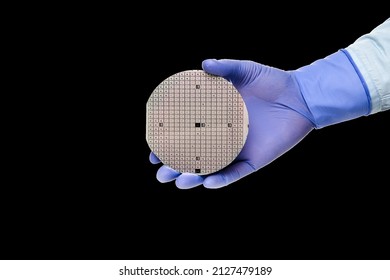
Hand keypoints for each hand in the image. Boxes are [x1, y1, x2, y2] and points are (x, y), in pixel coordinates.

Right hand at [149, 59, 314, 188]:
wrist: (301, 95)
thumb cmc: (273, 82)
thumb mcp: (246, 71)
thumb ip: (225, 68)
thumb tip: (203, 64)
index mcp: (217, 119)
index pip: (187, 134)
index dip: (170, 143)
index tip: (153, 148)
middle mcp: (224, 137)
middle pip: (195, 157)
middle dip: (176, 166)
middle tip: (161, 172)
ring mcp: (238, 150)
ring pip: (212, 169)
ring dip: (195, 178)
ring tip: (178, 181)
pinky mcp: (254, 160)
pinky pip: (237, 173)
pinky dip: (223, 179)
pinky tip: (208, 183)